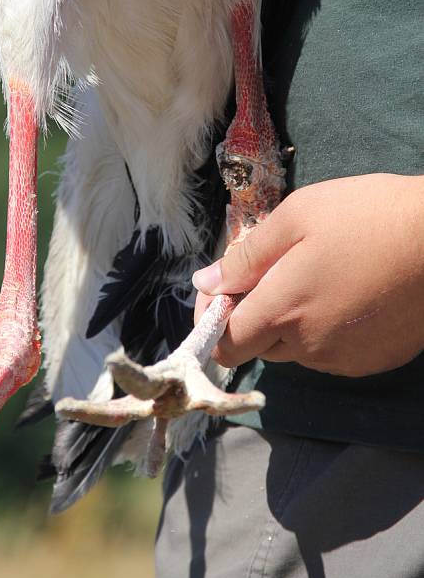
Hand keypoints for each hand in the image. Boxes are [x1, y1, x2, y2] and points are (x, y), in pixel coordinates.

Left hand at [193, 174, 423, 376]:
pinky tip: (344, 295)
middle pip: (258, 347)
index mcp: (284, 310)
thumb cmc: (368, 216)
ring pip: (294, 350)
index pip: (226, 345)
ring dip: (289, 324)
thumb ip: (245, 256)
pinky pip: (330, 353)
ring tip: (314, 278)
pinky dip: (323, 331)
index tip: (222, 292)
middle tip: (273, 273)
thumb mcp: (297, 217)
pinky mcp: (373, 361)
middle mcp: (310, 346)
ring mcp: (344, 358)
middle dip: (253, 316)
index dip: (213, 321)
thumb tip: (204, 283)